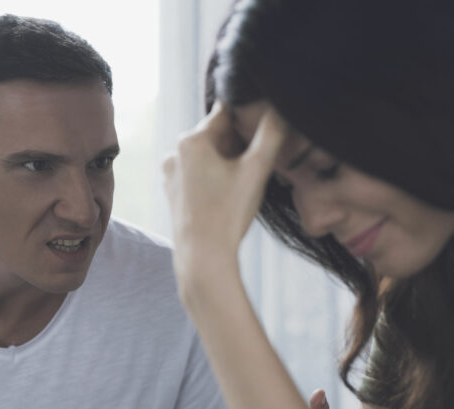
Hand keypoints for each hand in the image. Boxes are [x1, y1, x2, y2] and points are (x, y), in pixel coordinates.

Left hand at [163, 102, 286, 291]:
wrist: (203, 257)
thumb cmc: (228, 213)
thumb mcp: (257, 168)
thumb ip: (272, 133)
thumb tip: (281, 106)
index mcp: (191, 140)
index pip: (227, 111)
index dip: (251, 115)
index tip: (267, 124)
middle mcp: (175, 153)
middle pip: (218, 134)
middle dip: (241, 141)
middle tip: (261, 158)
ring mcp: (171, 173)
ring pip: (209, 154)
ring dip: (230, 159)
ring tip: (248, 178)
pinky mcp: (174, 192)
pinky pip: (199, 173)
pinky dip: (217, 175)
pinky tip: (232, 192)